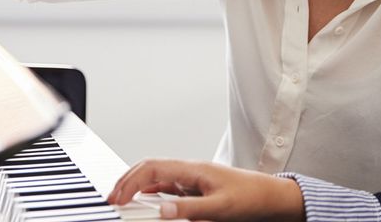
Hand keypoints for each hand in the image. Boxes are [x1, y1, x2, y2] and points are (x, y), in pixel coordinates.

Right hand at [107, 159, 304, 221]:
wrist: (268, 195)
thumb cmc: (248, 196)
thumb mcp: (218, 208)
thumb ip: (189, 210)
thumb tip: (162, 211)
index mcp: (192, 168)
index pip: (152, 168)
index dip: (131, 182)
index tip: (117, 199)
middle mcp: (189, 170)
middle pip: (149, 168)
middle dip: (127, 181)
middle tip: (112, 199)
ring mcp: (191, 178)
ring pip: (157, 177)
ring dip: (138, 186)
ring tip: (123, 201)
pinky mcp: (195, 187)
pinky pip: (168, 186)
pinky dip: (152, 193)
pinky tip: (147, 203)